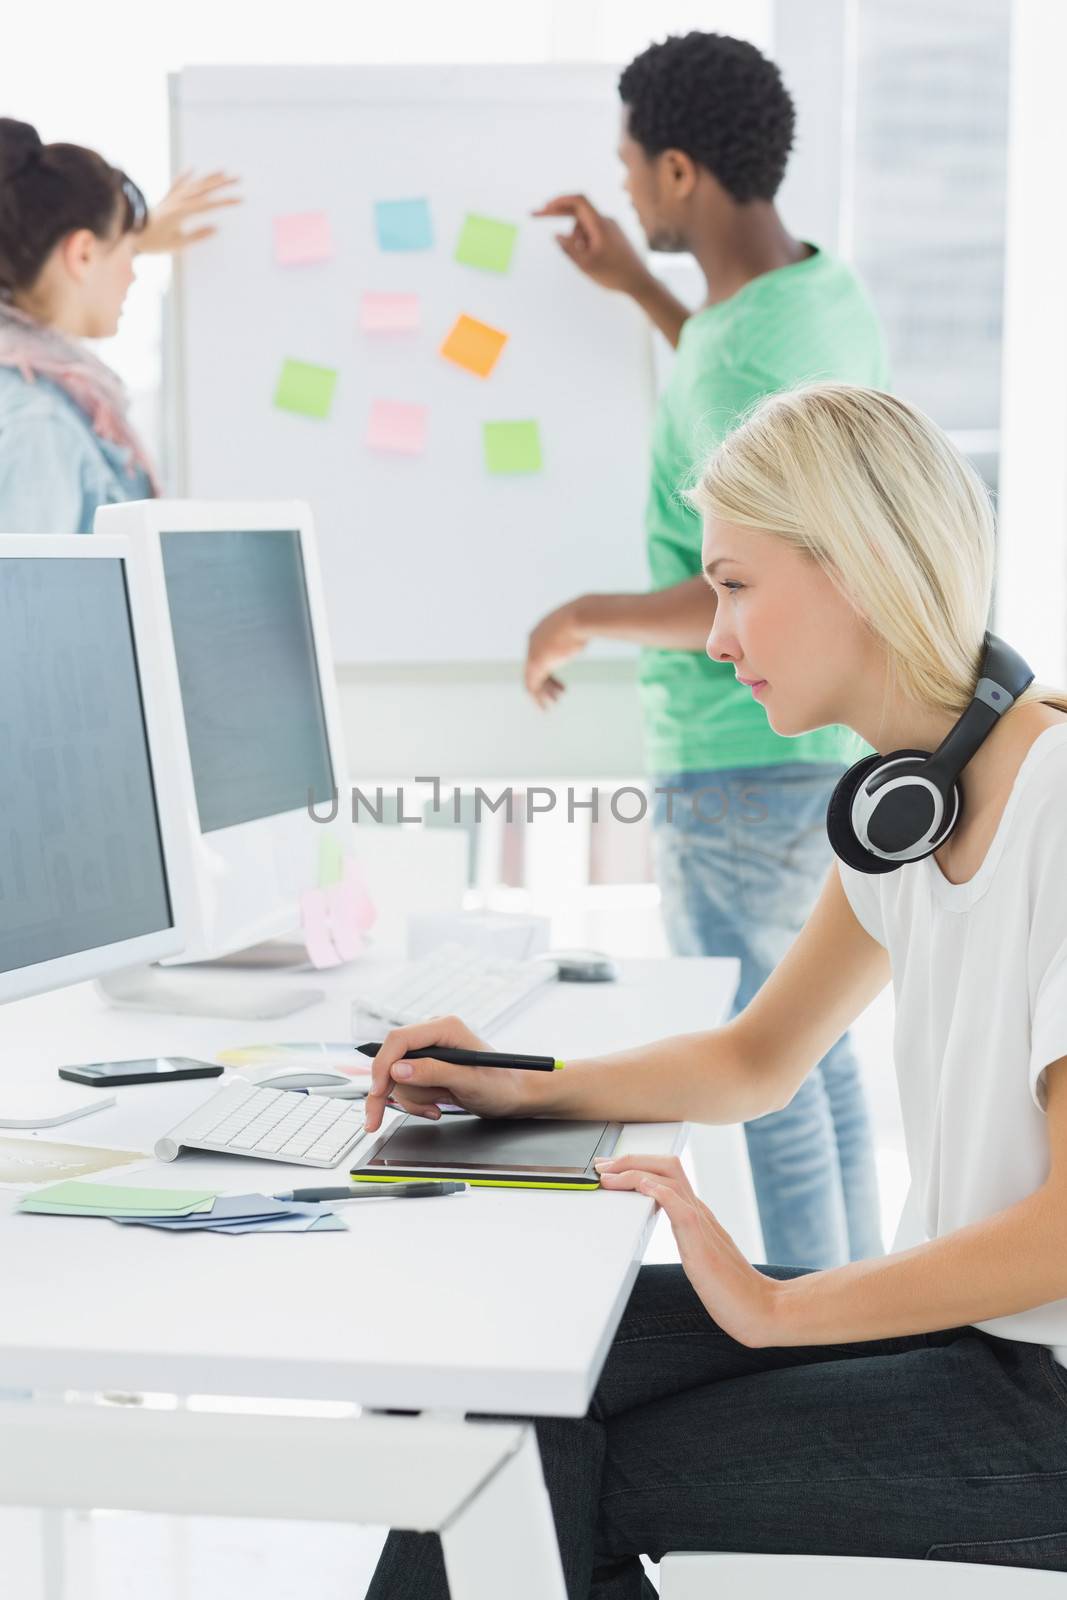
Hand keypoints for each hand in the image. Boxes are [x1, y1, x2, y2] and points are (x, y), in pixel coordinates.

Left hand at [136, 170, 241, 253]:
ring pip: (193, 184)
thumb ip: (197, 236)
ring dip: (208, 177)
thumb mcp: (177, 244)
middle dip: (222, 183)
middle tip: (237, 178)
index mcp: (182, 212)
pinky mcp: (166, 199)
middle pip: (204, 189)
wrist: (131, 234)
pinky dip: (183, 176)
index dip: (225, 201)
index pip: (209, 205)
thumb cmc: (153, 242)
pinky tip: (191, 169)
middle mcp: (178, 200)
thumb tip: (215, 228)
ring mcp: (171, 198)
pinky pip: (176, 184)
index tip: (240, 199)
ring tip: (223, 171)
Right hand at [363, 1015, 535, 1132]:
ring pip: (397, 1078)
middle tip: (374, 1121)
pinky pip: (407, 1086)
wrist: (514, 1096)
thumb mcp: (470, 1081)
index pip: (399, 1040)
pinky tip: (436, 1107)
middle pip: (391, 1060)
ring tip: (436, 1108)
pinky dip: (416, 1102)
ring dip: (412, 1100)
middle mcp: (433, 1034)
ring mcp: (429, 1051)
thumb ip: (434, 1072)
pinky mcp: (427, 1066)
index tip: (377, 1093)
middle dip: (389, 1092)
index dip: (383, 1066)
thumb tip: (398, 1069)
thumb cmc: (502, 1085)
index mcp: (445, 1027)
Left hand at [524, 598, 590, 707]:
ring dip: (543, 693)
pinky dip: (537, 698)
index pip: (542, 653)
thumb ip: (587, 628)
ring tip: (553, 703)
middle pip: (536, 666)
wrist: (580, 616)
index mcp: (543, 630)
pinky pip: (531, 686)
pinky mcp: (535, 664)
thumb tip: (603, 625)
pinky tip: (545, 707)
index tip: (561, 681)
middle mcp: (534, 640)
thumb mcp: (586, 623)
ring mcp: (532, 652)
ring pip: (532, 678)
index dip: (551, 668)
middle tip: (558, 695)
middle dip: (548, 682)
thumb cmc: (587, 617)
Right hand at [532, 194, 649, 294]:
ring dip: (574, 238)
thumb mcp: (586, 264)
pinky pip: (590, 232)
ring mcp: (609, 227)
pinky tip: (589, 259)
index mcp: (599, 224)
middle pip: (577, 210)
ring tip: (583, 260)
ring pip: (582, 226)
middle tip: (537, 215)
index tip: (543, 207)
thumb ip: (569, 248)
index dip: (559, 201)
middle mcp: (605, 221)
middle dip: (557, 213)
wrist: (639, 282)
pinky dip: (582, 241)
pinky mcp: (611, 235)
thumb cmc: (614, 274)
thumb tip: (556, 235)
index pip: (578, 201)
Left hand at [595, 1154, 781, 1348]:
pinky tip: (643, 1188)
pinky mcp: (703, 1247)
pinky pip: (682, 1210)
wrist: (760, 1310)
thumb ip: (684, 1234)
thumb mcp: (699, 1254)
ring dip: (635, 1172)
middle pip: (667, 1166)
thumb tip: (662, 1224)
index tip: (611, 1169)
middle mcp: (699, 1212)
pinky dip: (660, 1193)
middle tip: (603, 1166)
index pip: (667, 1173)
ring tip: (610, 1176)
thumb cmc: (730, 1289)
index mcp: (697, 1214)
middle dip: (631, 1160)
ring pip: (671, 1179)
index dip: (637, 1164)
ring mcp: (703, 1226)